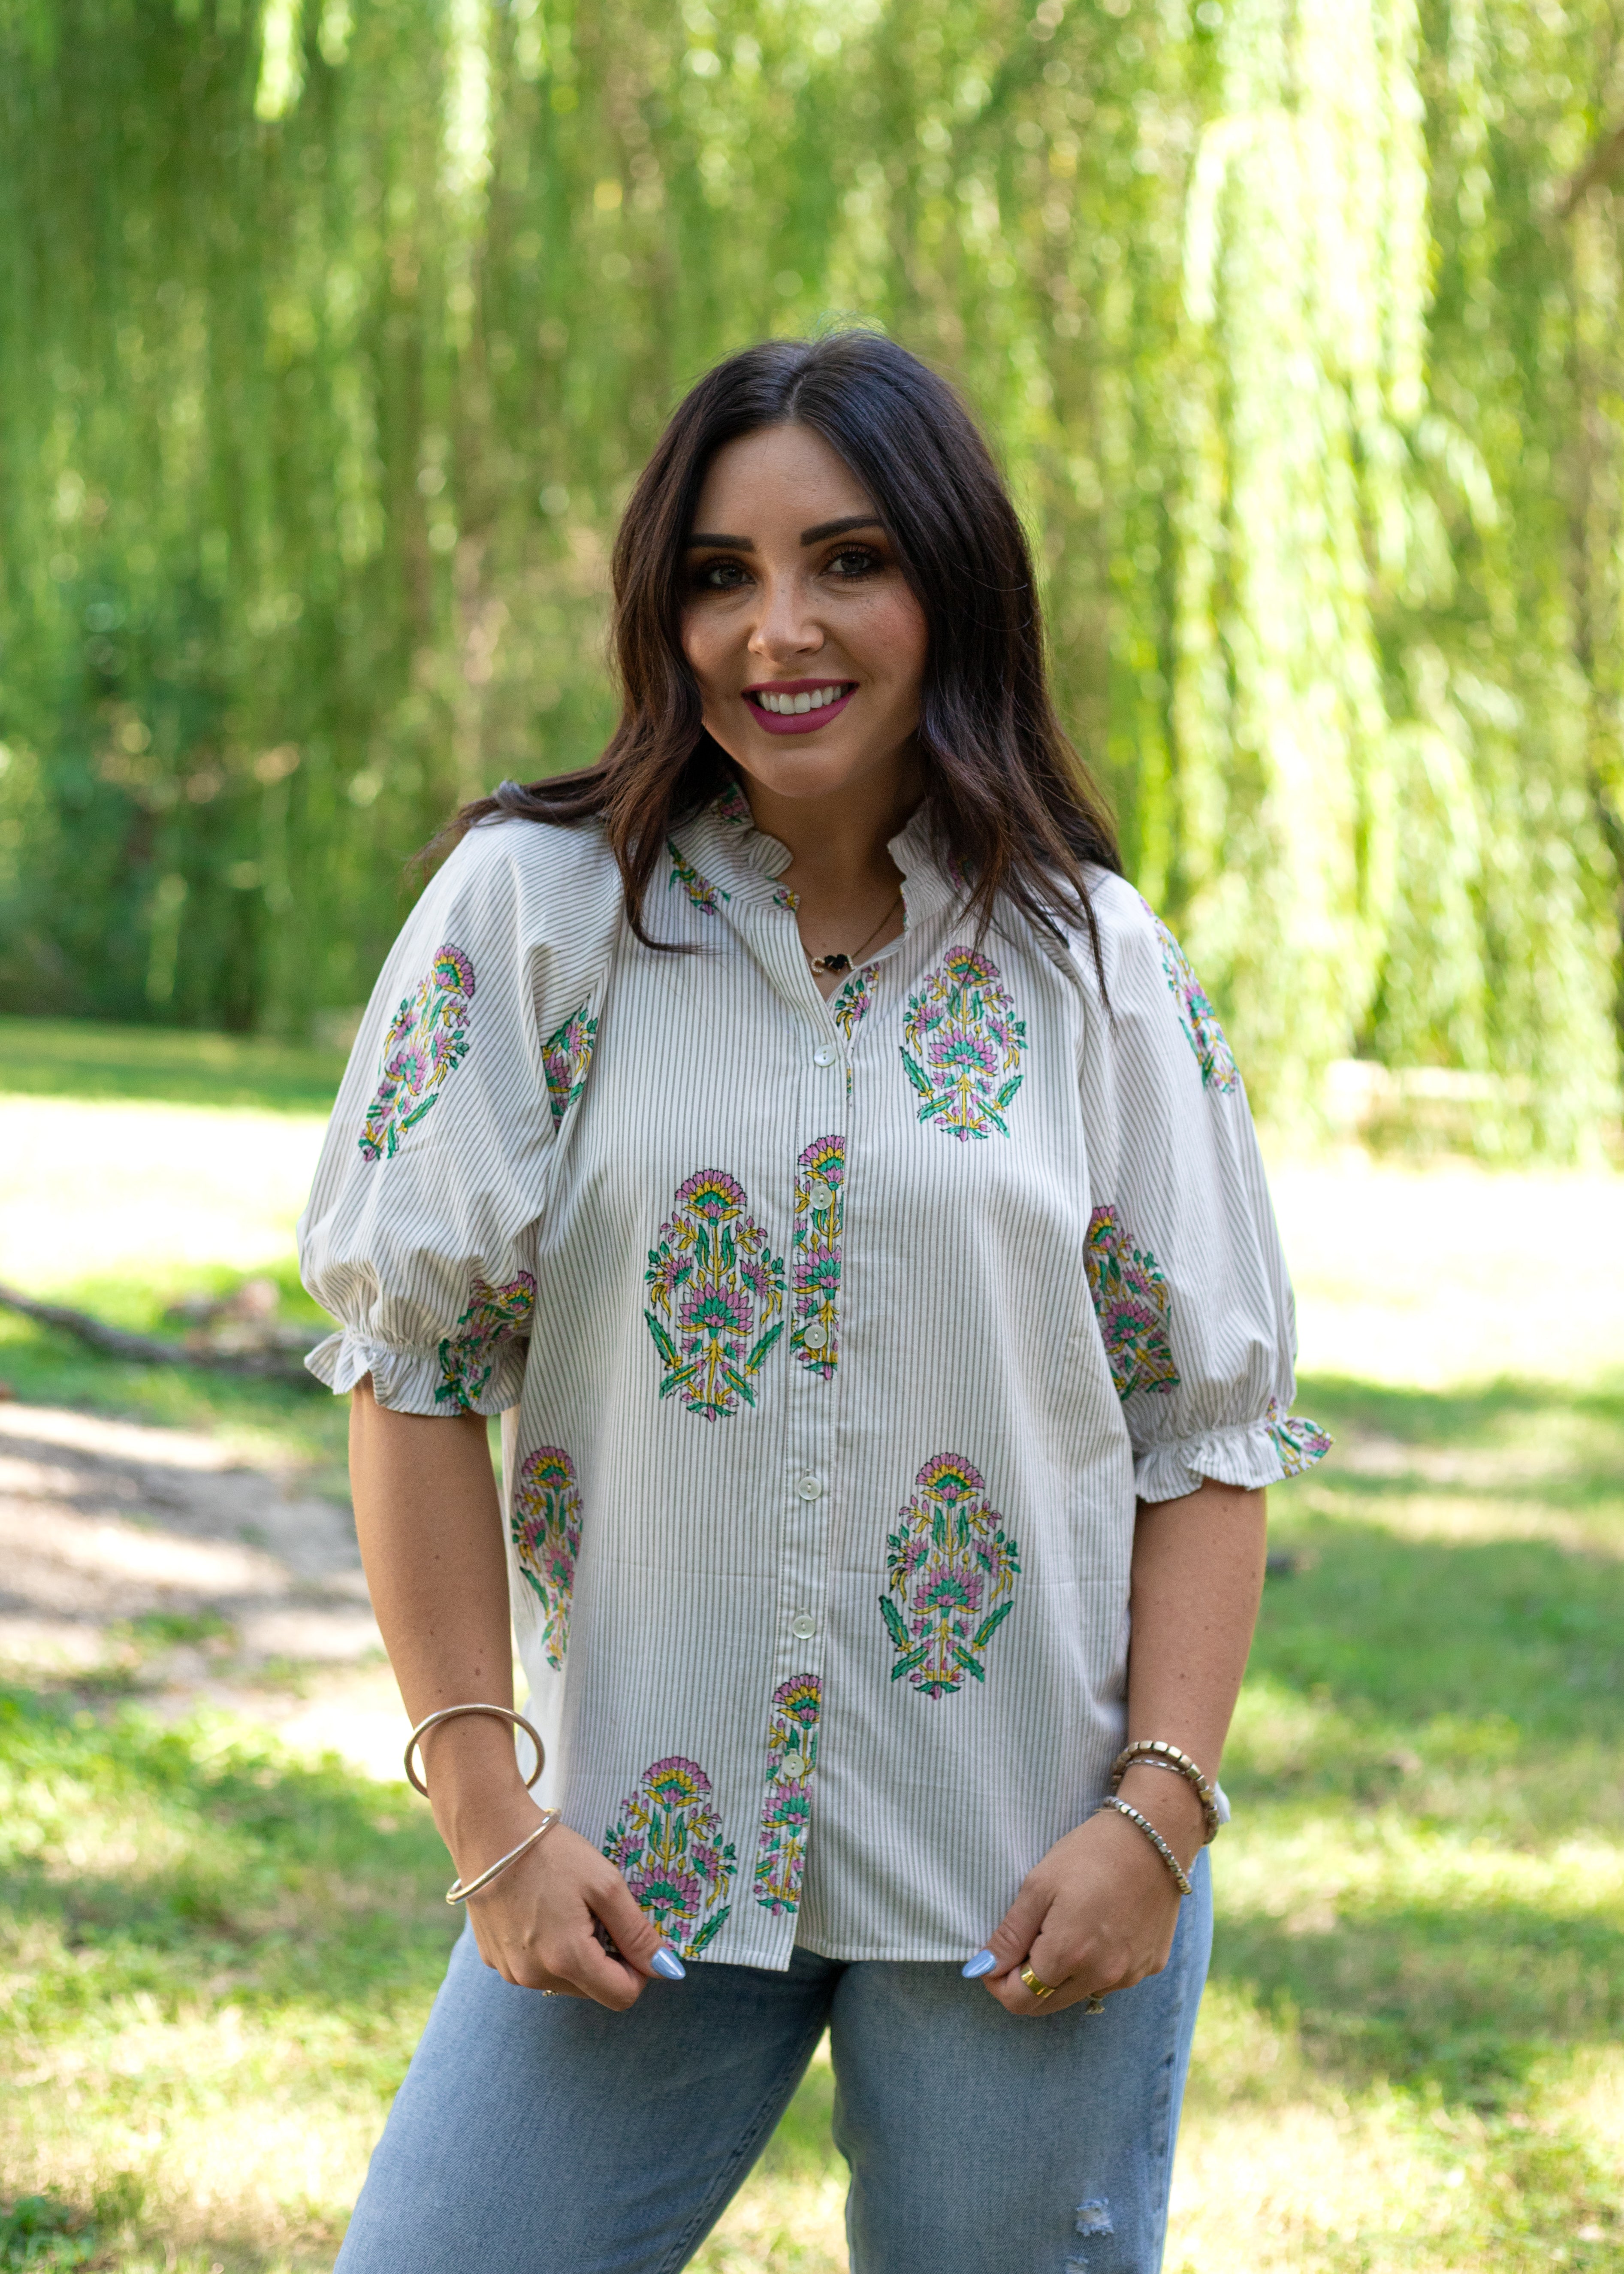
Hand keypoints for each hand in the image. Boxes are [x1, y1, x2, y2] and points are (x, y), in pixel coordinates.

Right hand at [456, 1807, 675, 2005]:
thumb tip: (667, 1969)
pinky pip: (534, 1967)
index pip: (621, 1996)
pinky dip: (547, 1948)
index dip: (638, 1969)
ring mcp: (509, 1971)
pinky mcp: (493, 1959)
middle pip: (593, 1989)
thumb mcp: (605, 1885)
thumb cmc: (551, 1852)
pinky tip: (540, 1911)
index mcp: (567, 1960)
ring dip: (576, 1955)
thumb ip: (637, 1932)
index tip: (631, 1935)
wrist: (488, 1831)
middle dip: (606, 1958)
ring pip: (563, 1980)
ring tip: (566, 1908)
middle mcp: (534, 1976)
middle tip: (596, 1912)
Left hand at [967, 1769, 1203, 2016]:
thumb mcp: (1039, 1885)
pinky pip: (1110, 1979)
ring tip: (1066, 1925)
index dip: (998, 1982)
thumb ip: (1011, 1935)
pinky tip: (1098, 1926)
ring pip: (1078, 1992)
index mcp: (1069, 1955)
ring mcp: (1130, 1975)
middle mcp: (1102, 1976)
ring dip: (1062, 1973)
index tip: (994, 1958)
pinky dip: (1094, 1964)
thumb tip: (984, 1967)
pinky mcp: (1150, 1966)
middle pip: (1047, 2004)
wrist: (1154, 1836)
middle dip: (1026, 1981)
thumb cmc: (1090, 1853)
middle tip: (1026, 1940)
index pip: (1019, 1999)